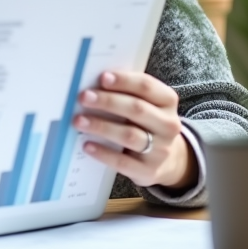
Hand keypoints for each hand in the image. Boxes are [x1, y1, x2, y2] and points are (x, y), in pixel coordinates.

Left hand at [73, 71, 195, 190]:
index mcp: (167, 101)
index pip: (147, 87)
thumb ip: (126, 93)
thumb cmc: (146, 123)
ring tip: (79, 121)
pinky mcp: (149, 171)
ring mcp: (161, 150)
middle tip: (84, 97)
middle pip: (137, 109)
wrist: (168, 160)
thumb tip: (94, 84)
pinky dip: (103, 153)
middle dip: (108, 102)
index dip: (124, 81)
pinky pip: (123, 162)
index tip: (102, 78)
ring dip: (101, 127)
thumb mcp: (146, 104)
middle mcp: (168, 125)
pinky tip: (87, 145)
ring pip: (130, 135)